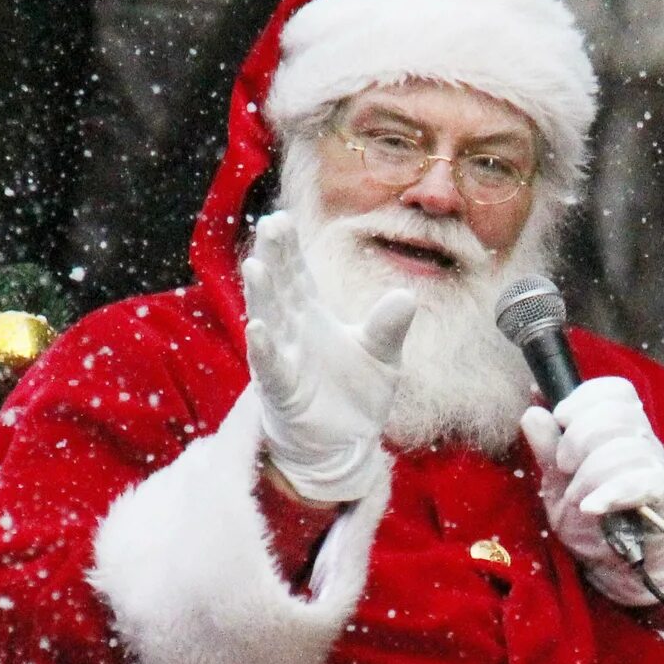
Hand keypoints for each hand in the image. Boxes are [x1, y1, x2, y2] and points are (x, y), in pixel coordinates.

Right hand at [242, 211, 412, 504]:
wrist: (344, 445)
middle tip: (270, 225)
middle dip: (274, 258)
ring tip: (255, 266)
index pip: (297, 275)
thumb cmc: (354, 395)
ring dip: (262, 295)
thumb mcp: (380, 356)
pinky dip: (264, 349)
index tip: (280, 218)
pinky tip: (258, 327)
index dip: (288, 250)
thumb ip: (389, 327)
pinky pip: (271, 368)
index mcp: (312, 317)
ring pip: (269, 321)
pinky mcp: (283, 392)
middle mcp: (292, 332)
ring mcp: (284, 360)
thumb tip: (407, 297)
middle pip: (281, 288)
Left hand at [518, 376, 663, 605]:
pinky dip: (611, 493)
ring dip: (590, 475)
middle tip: (564, 468)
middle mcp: (644, 443)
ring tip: (577, 499)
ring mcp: (657, 469)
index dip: (583, 399)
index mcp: (621, 431)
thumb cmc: (596, 525)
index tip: (561, 422)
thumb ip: (546, 449)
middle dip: (578, 439)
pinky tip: (592, 508)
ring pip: (627, 448)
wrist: (625, 570)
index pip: (615, 390)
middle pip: (617, 414)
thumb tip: (532, 410)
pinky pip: (643, 482)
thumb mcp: (558, 487)